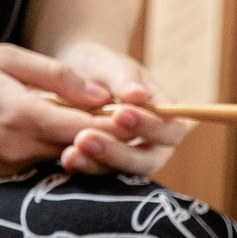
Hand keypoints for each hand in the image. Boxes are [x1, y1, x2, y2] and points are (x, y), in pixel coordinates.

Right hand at [0, 43, 122, 174]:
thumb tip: (101, 93)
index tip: (140, 114)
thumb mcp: (0, 56)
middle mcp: (17, 150)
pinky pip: (32, 158)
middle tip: (123, 113)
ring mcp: (4, 165)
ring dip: (73, 138)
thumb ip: (54, 76)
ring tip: (80, 112)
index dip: (119, 125)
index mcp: (22, 117)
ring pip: (56, 154)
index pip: (89, 130)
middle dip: (101, 133)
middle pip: (78, 148)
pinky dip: (45, 142)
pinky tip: (40, 120)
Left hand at [52, 40, 185, 176]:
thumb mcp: (111, 66)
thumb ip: (124, 80)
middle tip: (86, 138)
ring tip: (72, 152)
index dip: (149, 127)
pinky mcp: (103, 164)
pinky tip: (67, 158)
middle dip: (118, 152)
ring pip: (120, 171)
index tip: (120, 114)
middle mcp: (150, 144)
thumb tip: (139, 95)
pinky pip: (96, 171)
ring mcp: (127, 157)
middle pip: (146, 161)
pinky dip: (82, 165)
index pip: (169, 131)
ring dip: (97, 163)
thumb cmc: (102, 66)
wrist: (73, 74)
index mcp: (164, 118)